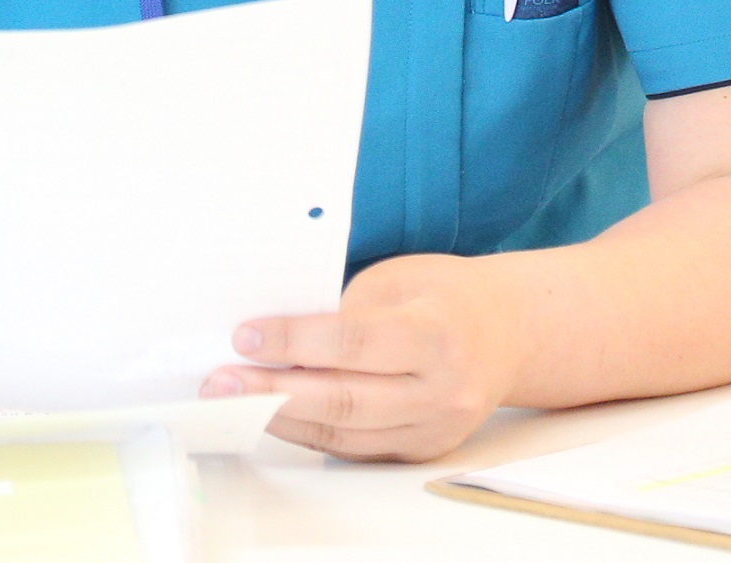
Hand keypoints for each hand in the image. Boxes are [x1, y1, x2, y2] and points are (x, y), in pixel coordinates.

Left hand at [199, 254, 525, 460]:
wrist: (508, 333)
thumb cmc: (444, 296)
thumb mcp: (397, 280)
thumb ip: (344, 309)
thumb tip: (275, 337)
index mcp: (437, 334)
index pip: (354, 342)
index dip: (294, 340)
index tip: (244, 337)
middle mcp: (442, 390)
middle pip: (346, 399)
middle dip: (273, 391)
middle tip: (221, 381)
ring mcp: (435, 428)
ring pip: (346, 433)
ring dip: (282, 418)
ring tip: (233, 399)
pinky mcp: (422, 449)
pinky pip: (356, 448)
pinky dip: (309, 431)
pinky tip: (272, 415)